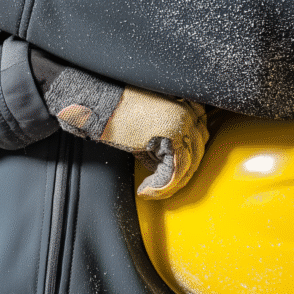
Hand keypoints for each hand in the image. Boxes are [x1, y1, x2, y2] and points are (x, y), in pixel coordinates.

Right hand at [42, 65, 206, 198]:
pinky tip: (147, 190)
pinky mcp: (172, 134)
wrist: (97, 102)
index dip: (185, 161)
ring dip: (170, 184)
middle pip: (197, 151)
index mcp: (185, 103)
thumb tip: (166, 166)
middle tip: (161, 187)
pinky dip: (162, 186)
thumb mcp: (145, 128)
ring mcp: (183, 120)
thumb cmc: (113, 112)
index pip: (197, 138)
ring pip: (189, 164)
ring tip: (151, 191)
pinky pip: (176, 170)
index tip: (169, 176)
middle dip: (180, 174)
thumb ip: (162, 143)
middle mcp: (188, 109)